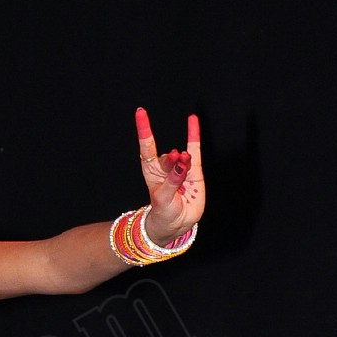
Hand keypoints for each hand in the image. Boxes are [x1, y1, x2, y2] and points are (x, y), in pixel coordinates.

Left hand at [135, 108, 204, 245]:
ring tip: (185, 163)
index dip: (144, 130)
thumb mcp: (163, 199)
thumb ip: (172, 181)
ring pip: (181, 158)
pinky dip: (194, 135)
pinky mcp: (195, 171)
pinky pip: (195, 150)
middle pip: (166, 157)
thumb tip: (182, 163)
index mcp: (150, 171)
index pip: (146, 147)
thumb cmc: (164, 212)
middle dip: (171, 161)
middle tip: (176, 162)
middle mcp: (164, 167)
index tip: (140, 113)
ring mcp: (180, 168)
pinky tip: (192, 119)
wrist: (177, 224)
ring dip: (182, 161)